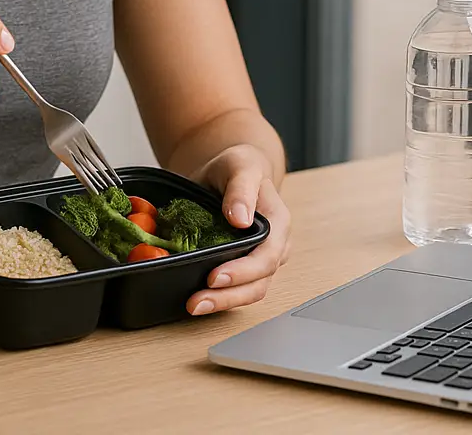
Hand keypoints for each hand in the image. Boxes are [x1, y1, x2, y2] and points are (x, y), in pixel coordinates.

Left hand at [186, 144, 290, 315]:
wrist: (231, 171)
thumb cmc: (239, 166)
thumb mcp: (240, 165)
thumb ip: (241, 188)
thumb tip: (240, 218)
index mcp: (278, 223)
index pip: (267, 256)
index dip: (243, 271)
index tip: (214, 277)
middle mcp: (274, 246)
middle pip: (258, 282)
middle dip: (228, 296)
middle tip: (197, 302)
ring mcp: (258, 259)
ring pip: (247, 291)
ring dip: (221, 303)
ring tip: (193, 306)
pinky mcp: (241, 265)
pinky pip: (234, 288)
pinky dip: (216, 296)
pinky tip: (195, 298)